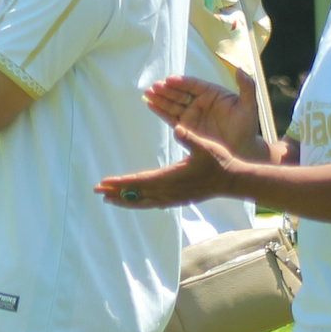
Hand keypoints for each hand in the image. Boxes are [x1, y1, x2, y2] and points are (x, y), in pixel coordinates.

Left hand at [94, 125, 242, 208]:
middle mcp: (168, 191)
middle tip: (96, 190)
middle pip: (136, 193)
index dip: (120, 182)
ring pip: (144, 202)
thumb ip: (190, 137)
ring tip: (109, 199)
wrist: (234, 181)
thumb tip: (178, 127)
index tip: (103, 183)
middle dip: (116, 192)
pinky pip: (154, 204)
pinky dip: (141, 203)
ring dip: (126, 201)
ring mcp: (173, 197)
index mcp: (171, 178)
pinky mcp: (178, 200)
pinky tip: (135, 202)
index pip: (139, 181)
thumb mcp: (205, 146)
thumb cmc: (220, 162)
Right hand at [144, 74, 260, 154]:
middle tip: (155, 86)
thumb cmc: (246, 127)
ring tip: (148, 93)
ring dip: (160, 98)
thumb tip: (241, 68)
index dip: (181, 82)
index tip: (170, 80)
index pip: (194, 84)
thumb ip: (247, 87)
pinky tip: (150, 104)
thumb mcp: (249, 106)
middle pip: (180, 93)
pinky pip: (170, 117)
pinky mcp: (185, 127)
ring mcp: (191, 114)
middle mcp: (199, 102)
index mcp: (212, 93)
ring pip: (172, 103)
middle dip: (167, 89)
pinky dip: (160, 111)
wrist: (241, 150)